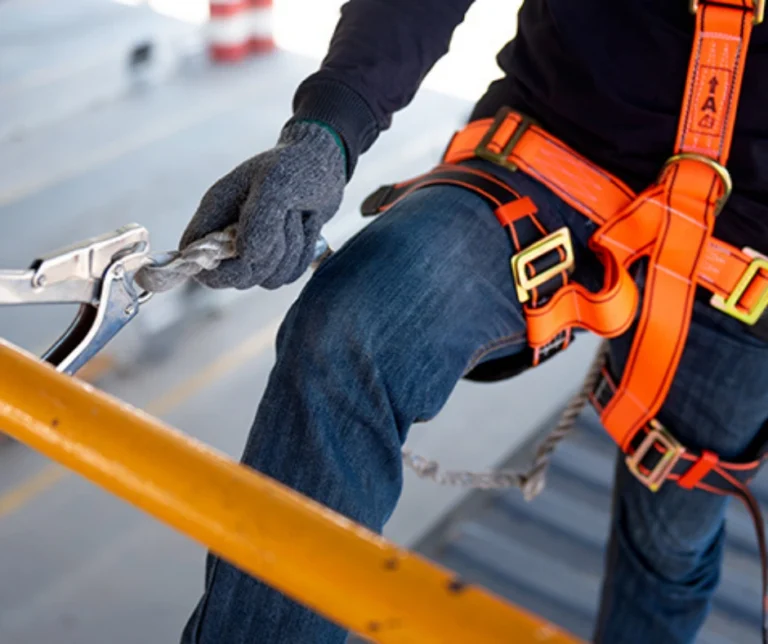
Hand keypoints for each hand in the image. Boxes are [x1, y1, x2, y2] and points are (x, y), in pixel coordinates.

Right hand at [179, 120, 345, 289]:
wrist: (326, 161)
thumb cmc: (296, 165)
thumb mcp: (276, 183)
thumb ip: (259, 221)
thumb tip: (248, 256)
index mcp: (216, 210)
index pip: (192, 253)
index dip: (211, 266)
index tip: (243, 256)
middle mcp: (230, 233)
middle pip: (235, 276)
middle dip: (267, 256)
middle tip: (285, 220)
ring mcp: (254, 247)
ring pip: (266, 279)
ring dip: (291, 252)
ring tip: (297, 217)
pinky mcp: (277, 255)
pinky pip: (288, 276)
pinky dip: (303, 255)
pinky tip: (307, 225)